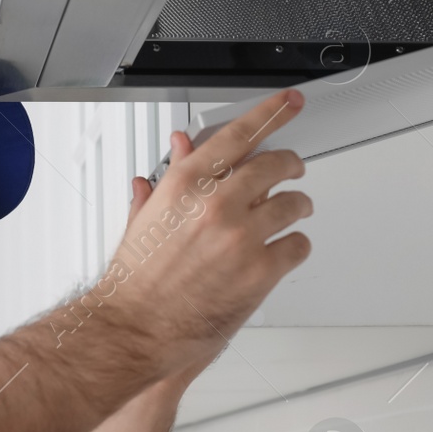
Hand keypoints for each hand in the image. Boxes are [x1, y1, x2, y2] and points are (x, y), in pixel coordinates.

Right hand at [102, 90, 311, 376]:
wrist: (135, 328)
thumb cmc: (136, 279)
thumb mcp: (148, 214)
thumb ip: (172, 176)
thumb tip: (183, 146)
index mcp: (186, 183)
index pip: (239, 133)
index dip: (271, 113)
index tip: (290, 103)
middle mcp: (217, 204)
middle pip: (275, 164)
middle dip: (290, 164)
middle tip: (293, 168)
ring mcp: (242, 237)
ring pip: (293, 204)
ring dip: (297, 206)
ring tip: (293, 212)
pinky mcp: (260, 272)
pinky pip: (297, 246)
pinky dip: (295, 246)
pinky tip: (284, 249)